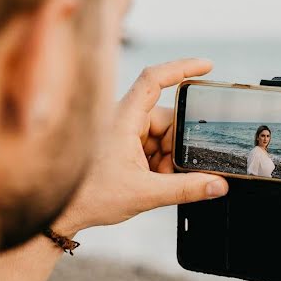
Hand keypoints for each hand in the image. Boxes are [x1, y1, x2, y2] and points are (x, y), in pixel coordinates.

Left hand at [55, 58, 228, 233]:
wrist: (61, 213)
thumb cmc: (89, 198)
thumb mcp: (145, 194)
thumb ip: (186, 189)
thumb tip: (218, 184)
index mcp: (123, 119)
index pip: (154, 79)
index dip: (182, 68)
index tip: (208, 67)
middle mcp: (121, 119)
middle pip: (165, 118)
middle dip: (177, 146)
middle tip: (173, 171)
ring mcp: (121, 131)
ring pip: (161, 135)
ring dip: (167, 158)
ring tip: (156, 182)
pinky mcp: (121, 145)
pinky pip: (151, 145)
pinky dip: (158, 163)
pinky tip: (151, 181)